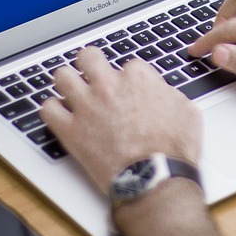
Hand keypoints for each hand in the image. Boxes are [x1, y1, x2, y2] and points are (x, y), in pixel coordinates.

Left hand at [40, 48, 200, 193]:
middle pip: (88, 57)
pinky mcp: (70, 130)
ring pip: (62, 76)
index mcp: (137, 79)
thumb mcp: (187, 113)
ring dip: (67, 82)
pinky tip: (60, 114)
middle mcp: (109, 87)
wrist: (155, 178)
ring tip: (71, 90)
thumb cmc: (173, 150)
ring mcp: (87, 107)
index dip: (128, 78)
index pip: (128, 65)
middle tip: (92, 73)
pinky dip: (52, 110)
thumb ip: (170, 95)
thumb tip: (162, 93)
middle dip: (90, 63)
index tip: (129, 89)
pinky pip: (48, 109)